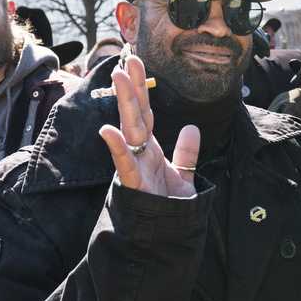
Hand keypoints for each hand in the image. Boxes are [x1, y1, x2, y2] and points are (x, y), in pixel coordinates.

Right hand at [99, 55, 197, 197]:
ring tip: (119, 79)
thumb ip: (186, 154)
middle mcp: (140, 154)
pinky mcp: (133, 186)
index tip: (138, 63)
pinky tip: (108, 131)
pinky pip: (124, 165)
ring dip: (124, 105)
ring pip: (129, 131)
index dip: (142, 89)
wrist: (166, 240)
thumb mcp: (184, 178)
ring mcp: (135, 168)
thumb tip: (192, 127)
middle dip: (131, 88)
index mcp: (150, 150)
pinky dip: (117, 148)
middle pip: (136, 115)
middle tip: (128, 60)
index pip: (146, 112)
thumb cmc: (170, 210)